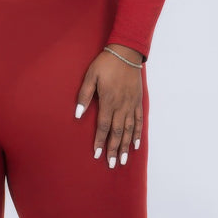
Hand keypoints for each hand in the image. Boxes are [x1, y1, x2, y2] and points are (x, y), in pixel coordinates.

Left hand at [74, 46, 142, 167]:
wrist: (126, 52)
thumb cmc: (105, 63)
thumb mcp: (90, 76)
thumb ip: (84, 95)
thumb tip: (78, 114)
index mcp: (108, 101)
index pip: (103, 127)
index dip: (100, 142)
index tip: (97, 155)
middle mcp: (121, 106)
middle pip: (117, 132)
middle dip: (114, 149)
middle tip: (112, 165)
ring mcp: (131, 104)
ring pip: (129, 130)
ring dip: (125, 146)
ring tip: (123, 160)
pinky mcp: (138, 101)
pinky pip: (139, 120)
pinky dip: (137, 134)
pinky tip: (135, 144)